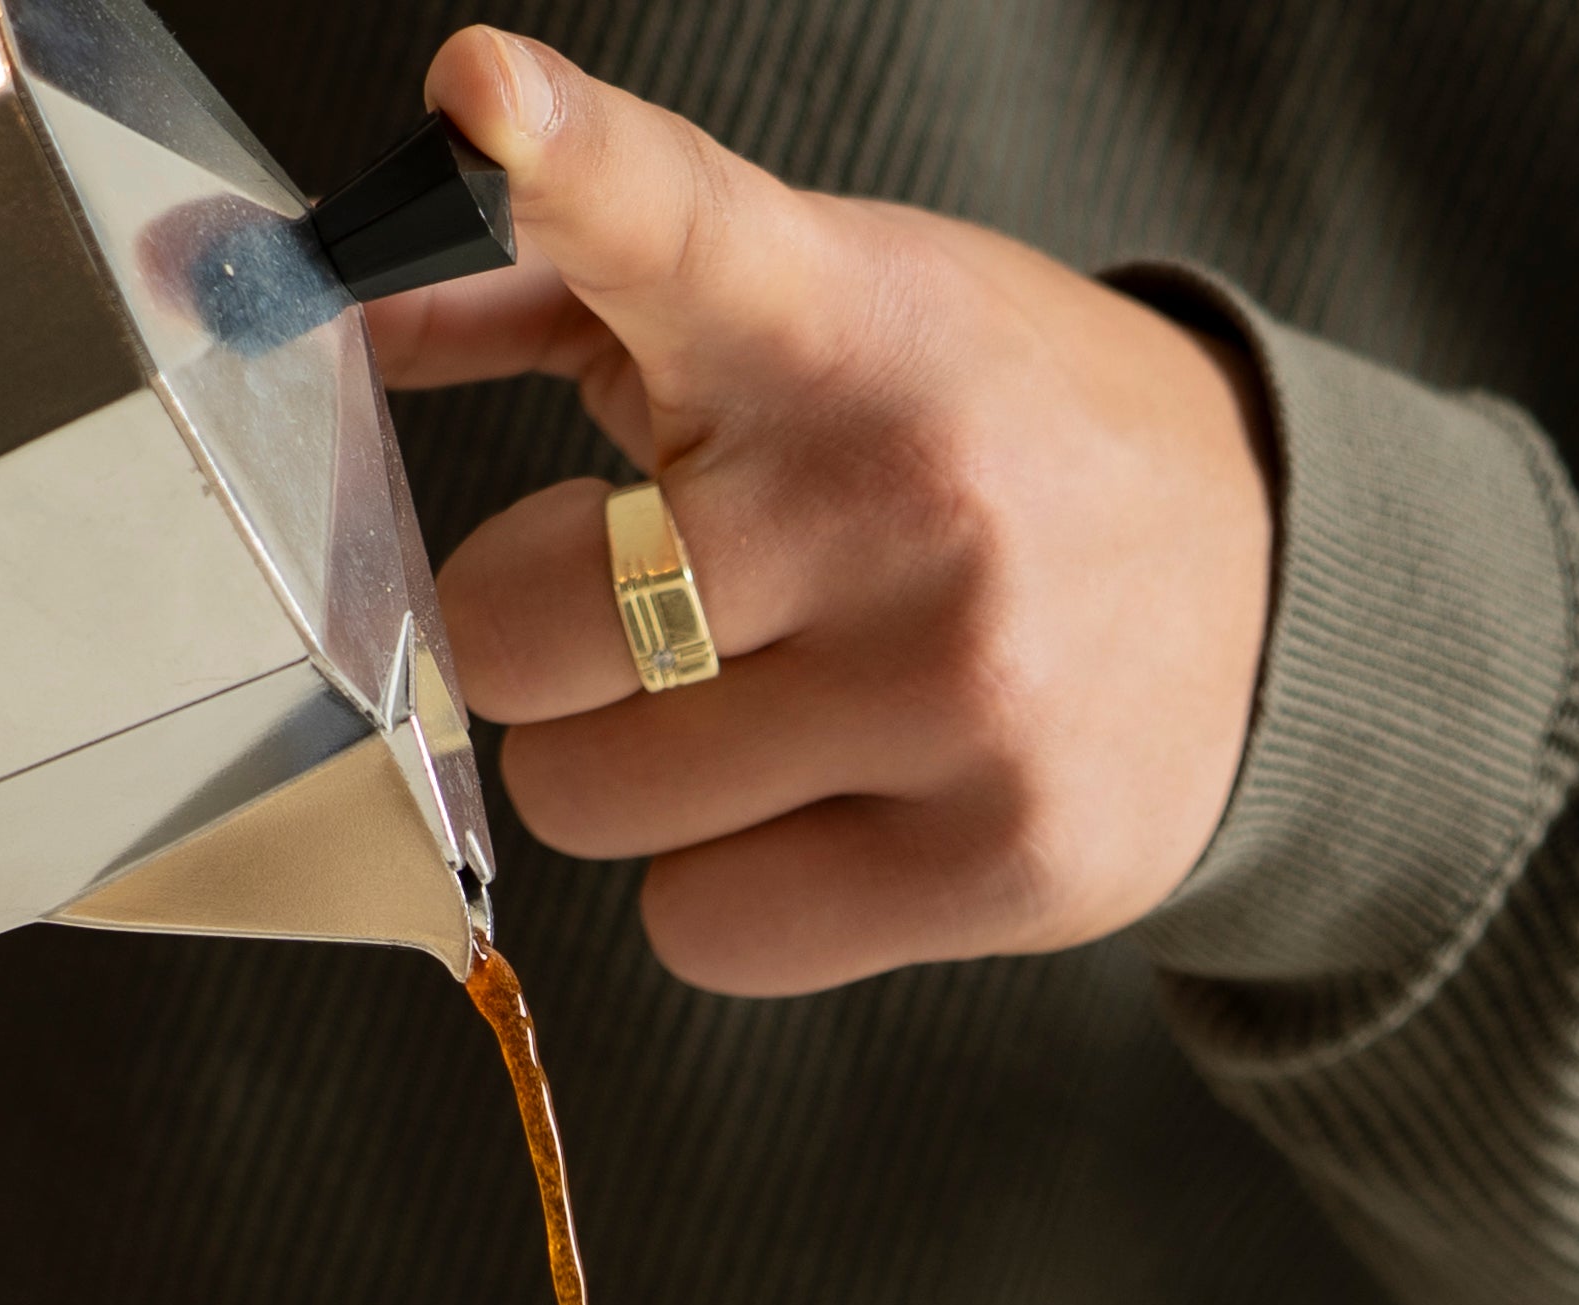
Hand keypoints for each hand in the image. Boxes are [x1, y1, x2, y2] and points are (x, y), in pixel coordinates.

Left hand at [372, 30, 1274, 997]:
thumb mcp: (800, 308)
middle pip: (524, 636)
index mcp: (837, 320)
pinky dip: (729, 890)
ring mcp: (961, 688)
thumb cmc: (964, 429)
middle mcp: (905, 494)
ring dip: (638, 772)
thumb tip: (311, 292)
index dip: (565, 160)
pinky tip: (833, 805)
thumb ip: (554, 281)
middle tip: (664, 602)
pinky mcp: (1000, 859)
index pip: (678, 221)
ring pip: (593, 802)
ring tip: (769, 704)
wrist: (1266, 582)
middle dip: (557, 636)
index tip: (486, 96)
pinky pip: (701, 933)